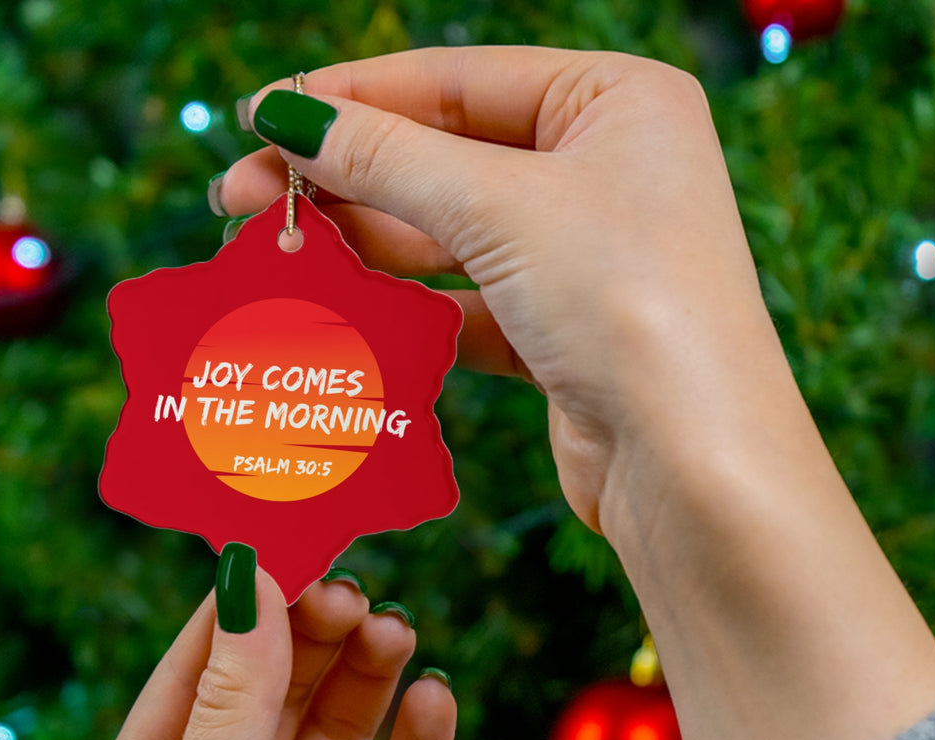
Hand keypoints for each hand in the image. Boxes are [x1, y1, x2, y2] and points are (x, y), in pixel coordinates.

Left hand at [77, 568, 454, 739]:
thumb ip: (234, 704)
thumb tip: (251, 580)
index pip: (199, 670)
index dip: (246, 604)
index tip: (293, 538)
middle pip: (277, 693)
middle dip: (314, 637)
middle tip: (357, 588)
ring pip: (339, 734)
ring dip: (368, 679)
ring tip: (398, 631)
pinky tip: (435, 700)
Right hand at [220, 49, 934, 739]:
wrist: (693, 465)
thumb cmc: (628, 305)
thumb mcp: (500, 208)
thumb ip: (386, 158)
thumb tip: (286, 115)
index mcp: (616, 102)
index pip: (457, 80)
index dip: (351, 99)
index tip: (259, 118)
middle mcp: (606, 171)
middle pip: (446, 158)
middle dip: (343, 178)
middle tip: (241, 200)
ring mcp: (585, 257)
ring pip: (449, 237)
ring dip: (363, 244)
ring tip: (273, 252)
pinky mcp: (563, 334)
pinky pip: (465, 304)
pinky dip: (405, 308)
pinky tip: (340, 310)